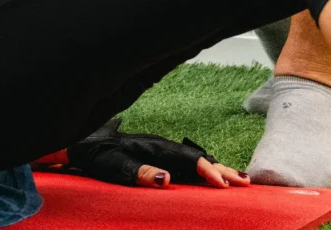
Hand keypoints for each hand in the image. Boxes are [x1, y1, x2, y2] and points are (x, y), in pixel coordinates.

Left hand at [65, 119, 248, 188]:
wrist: (83, 145)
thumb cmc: (98, 158)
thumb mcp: (115, 168)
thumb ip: (140, 173)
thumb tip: (166, 179)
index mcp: (157, 148)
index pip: (190, 159)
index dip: (209, 171)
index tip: (225, 185)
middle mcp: (163, 147)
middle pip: (199, 158)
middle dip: (223, 170)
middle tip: (246, 184)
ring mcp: (162, 152)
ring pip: (195, 161)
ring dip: (218, 170)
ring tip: (240, 180)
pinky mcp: (158, 159)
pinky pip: (187, 166)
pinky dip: (205, 171)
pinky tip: (213, 179)